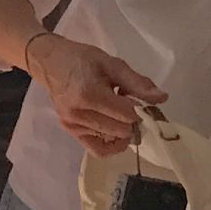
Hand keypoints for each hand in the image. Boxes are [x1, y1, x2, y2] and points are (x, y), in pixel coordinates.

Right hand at [23, 32, 165, 154]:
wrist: (49, 63)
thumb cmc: (81, 59)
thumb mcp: (112, 64)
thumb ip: (137, 82)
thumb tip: (162, 99)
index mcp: (88, 95)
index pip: (127, 115)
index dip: (138, 107)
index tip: (133, 95)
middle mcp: (78, 114)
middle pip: (122, 130)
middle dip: (130, 119)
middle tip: (125, 104)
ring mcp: (72, 125)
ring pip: (113, 139)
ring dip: (121, 127)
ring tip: (114, 111)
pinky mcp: (70, 131)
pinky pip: (97, 150)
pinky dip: (111, 145)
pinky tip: (115, 133)